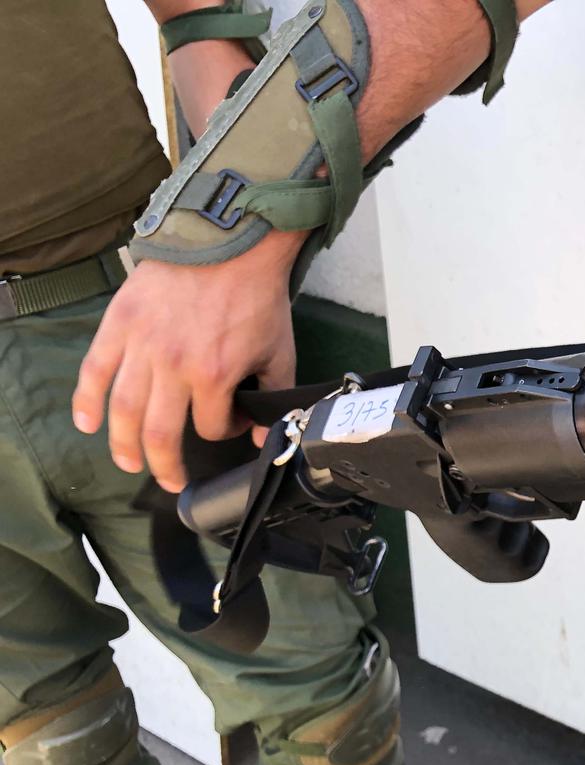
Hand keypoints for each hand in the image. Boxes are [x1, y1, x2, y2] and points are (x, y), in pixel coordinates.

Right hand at [73, 230, 303, 492]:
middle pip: (160, 435)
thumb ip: (273, 397)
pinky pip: (95, 370)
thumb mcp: (279, 351)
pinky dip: (86, 400)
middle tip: (168, 481)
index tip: (230, 422)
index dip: (224, 433)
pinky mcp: (120, 324)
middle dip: (165, 466)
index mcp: (214, 376)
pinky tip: (86, 424)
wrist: (230, 243)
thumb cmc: (256, 296)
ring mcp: (142, 346)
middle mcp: (172, 367)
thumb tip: (266, 434)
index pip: (210, 428)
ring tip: (128, 463)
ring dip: (123, 445)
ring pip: (123, 411)